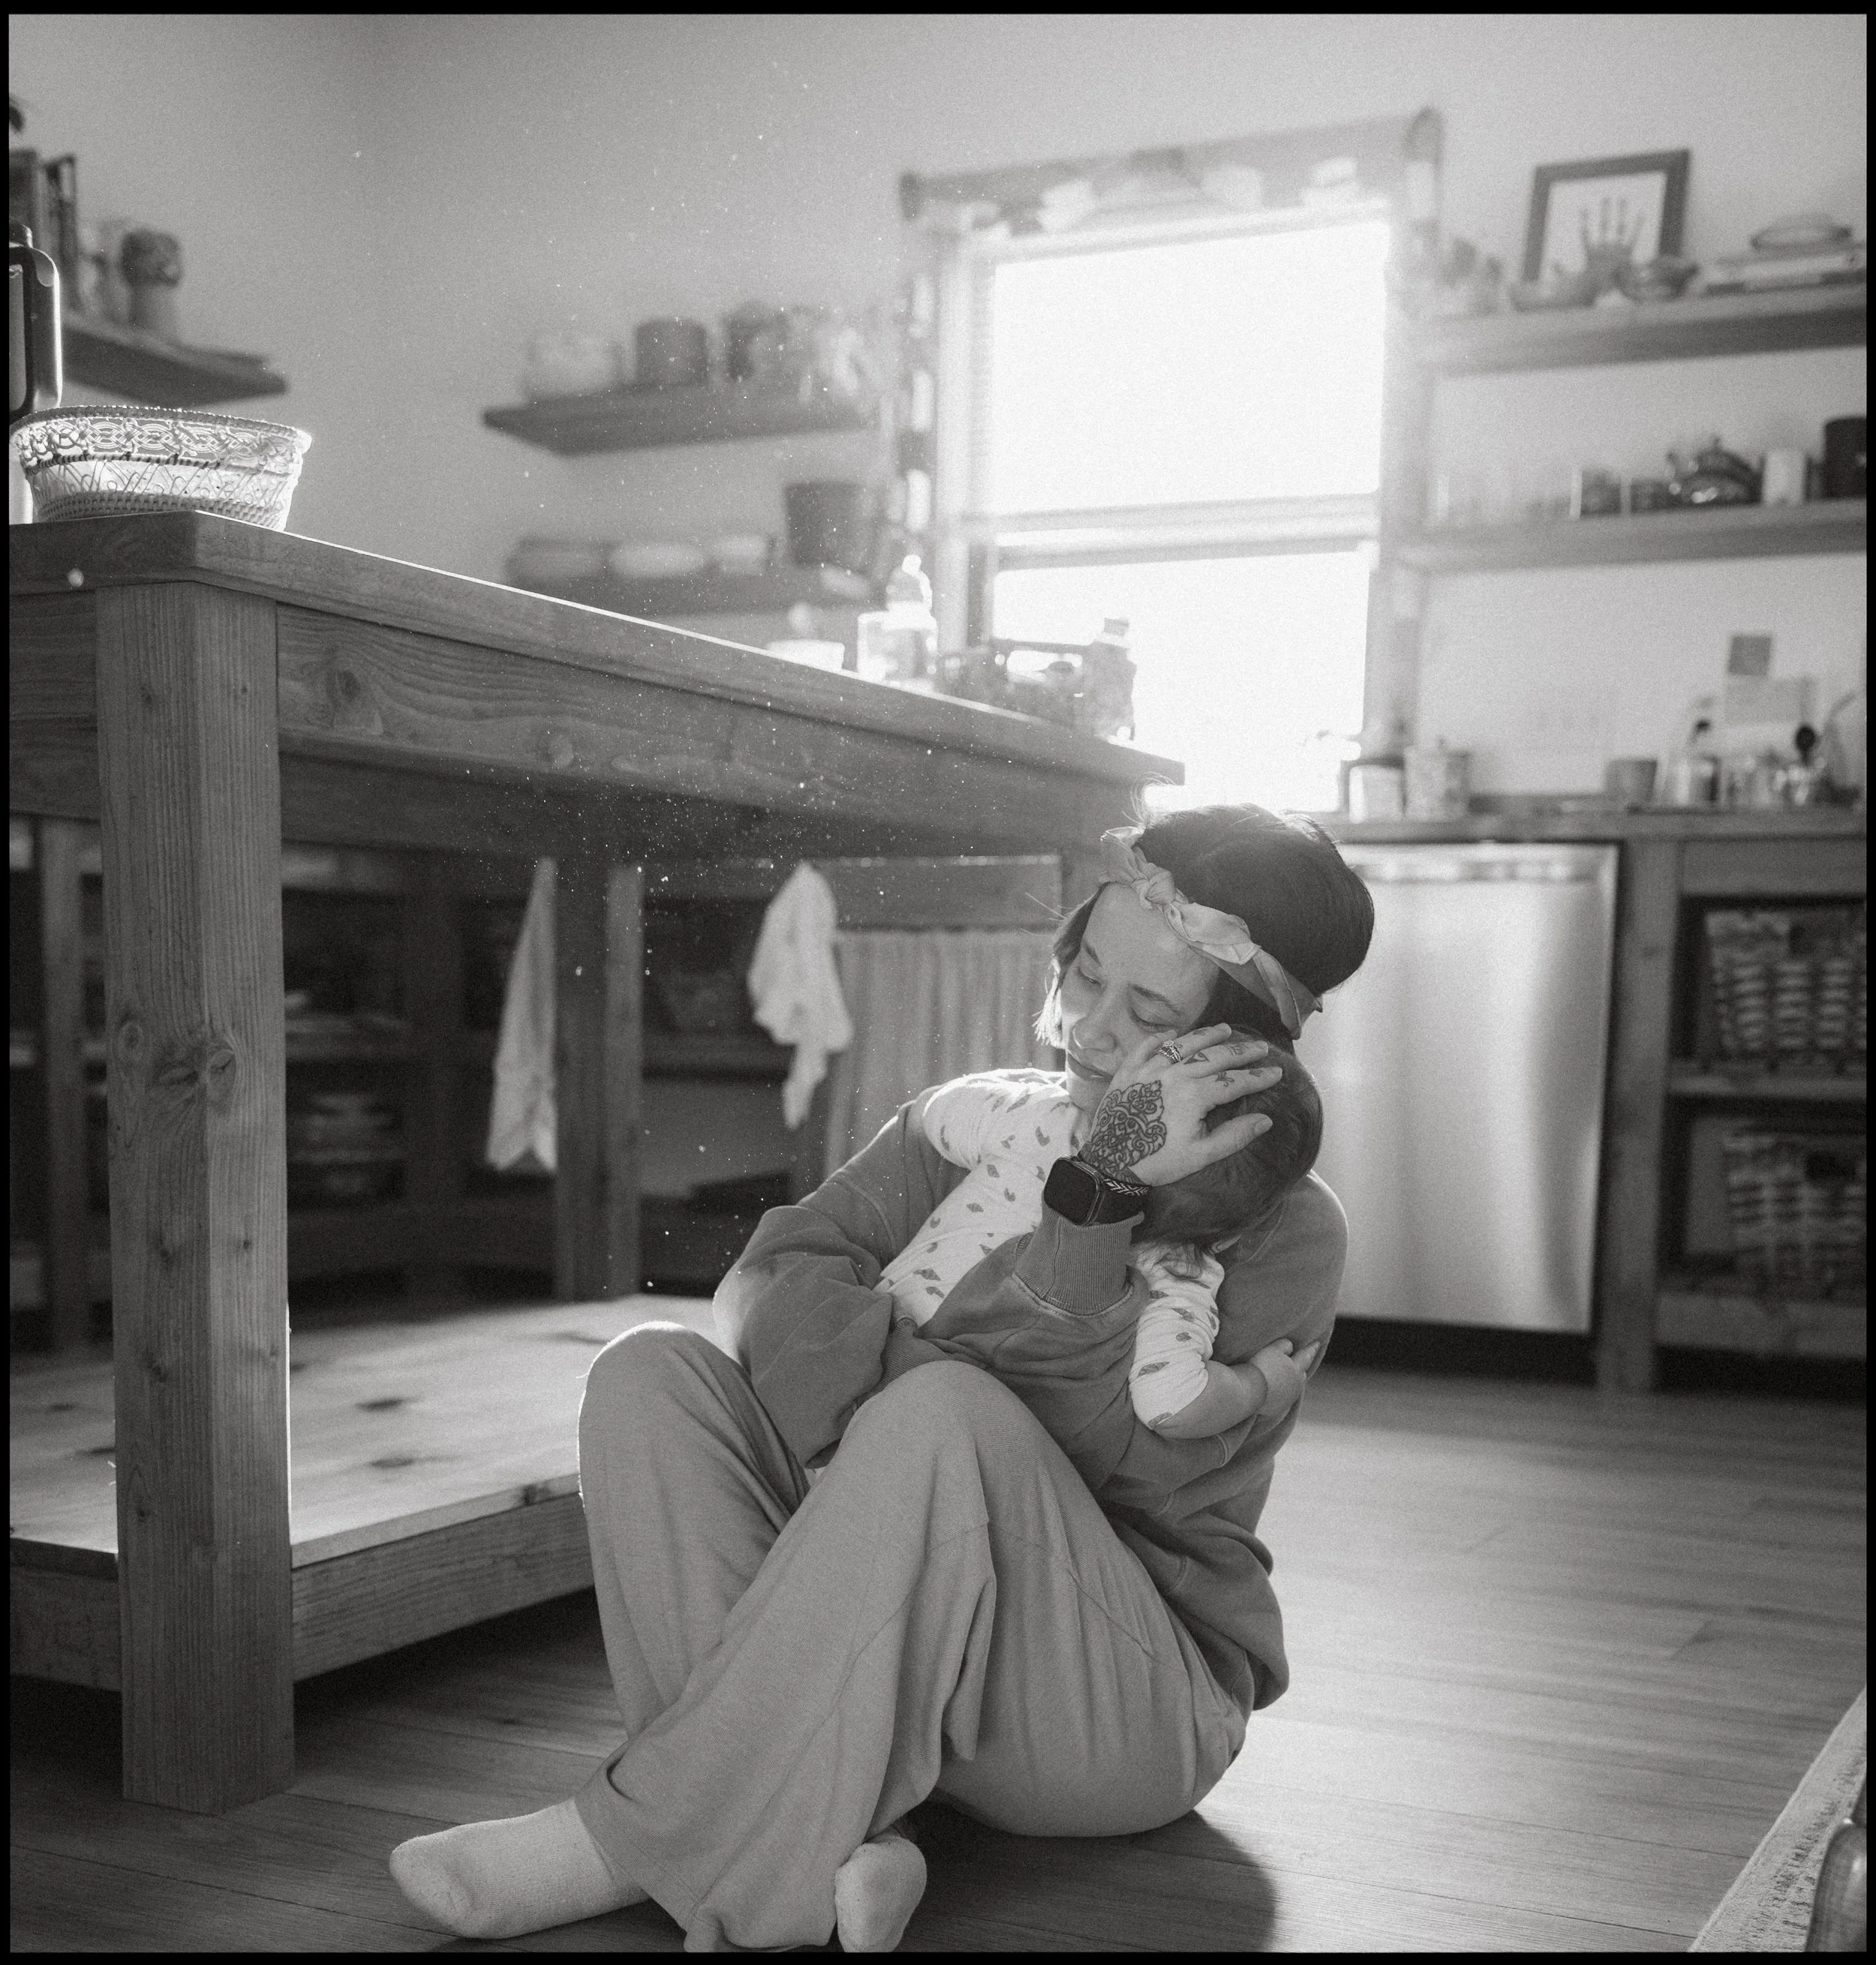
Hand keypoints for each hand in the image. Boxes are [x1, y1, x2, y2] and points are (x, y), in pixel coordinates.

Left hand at [1079, 1025, 1282, 1185]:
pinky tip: (1173, 1034)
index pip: (1234, 1081)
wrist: (1109, 1162)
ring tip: (1225, 1029)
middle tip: (1261, 1047)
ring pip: (1183, 1045)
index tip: (1276, 1072)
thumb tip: (1266, 1119)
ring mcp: (1149, 1069)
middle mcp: (1174, 1074)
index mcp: (1195, 1096)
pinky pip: (1147, 1046)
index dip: (1258, 1077)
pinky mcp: (1128, 1070)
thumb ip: (1234, 1136)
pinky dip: (1161, 1038)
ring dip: (1206, 1035)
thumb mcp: (1200, 1156)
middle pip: (1214, 1057)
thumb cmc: (1158, 1162)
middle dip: (1241, 1051)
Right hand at [1247, 1337, 1319, 1418]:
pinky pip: (1282, 1396)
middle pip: (1302, 1373)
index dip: (1311, 1349)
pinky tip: (1273, 1389)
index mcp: (1296, 1369)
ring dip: (1292, 1380)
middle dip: (1303, 1366)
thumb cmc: (1261, 1367)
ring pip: (1293, 1386)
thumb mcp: (1273, 1349)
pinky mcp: (1276, 1408)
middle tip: (1306, 1361)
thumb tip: (1290, 1347)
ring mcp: (1287, 1398)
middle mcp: (1295, 1385)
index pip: (1306, 1356)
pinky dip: (1280, 1390)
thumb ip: (1284, 1345)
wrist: (1250, 1393)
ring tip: (1289, 1375)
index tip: (1317, 1343)